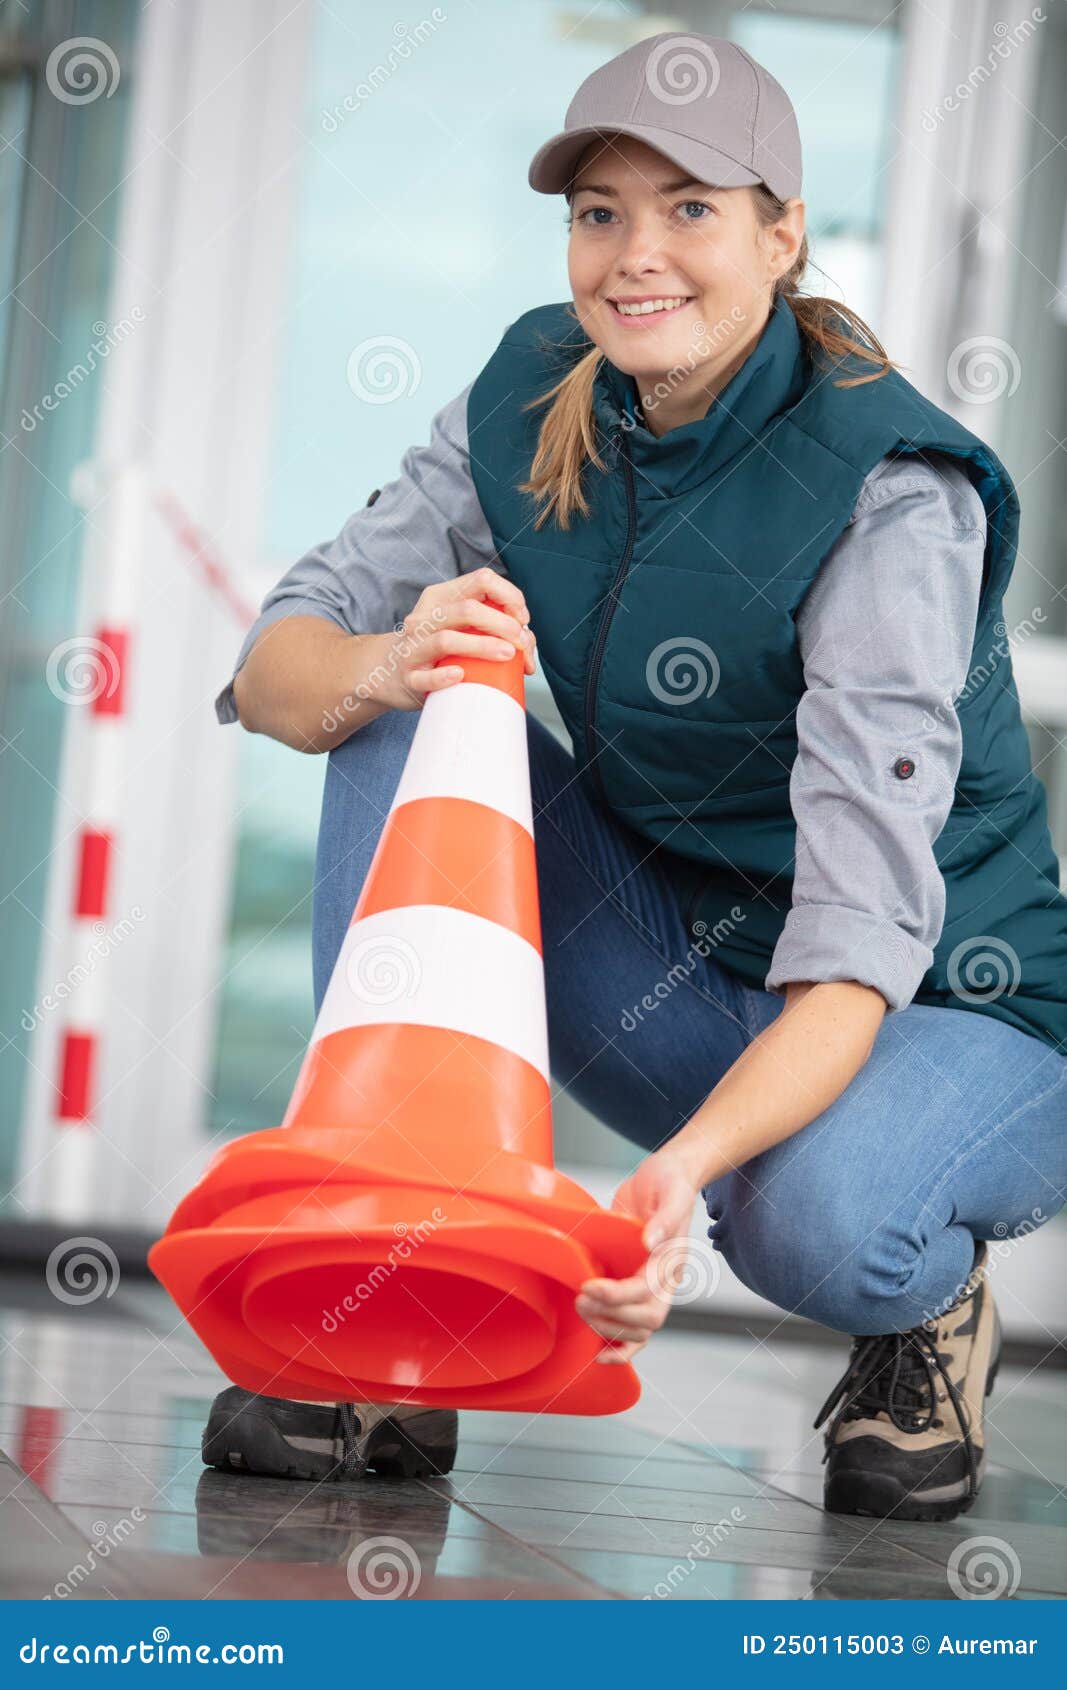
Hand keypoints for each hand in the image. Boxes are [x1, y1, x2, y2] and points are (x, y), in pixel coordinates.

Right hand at [382, 568, 536, 709]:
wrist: (388, 671)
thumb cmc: (436, 649)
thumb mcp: (458, 626)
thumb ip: (490, 626)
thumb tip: (526, 642)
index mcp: (442, 597)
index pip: (481, 580)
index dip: (508, 596)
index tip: (523, 619)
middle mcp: (425, 617)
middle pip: (468, 609)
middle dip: (503, 624)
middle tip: (521, 643)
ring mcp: (413, 647)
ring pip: (447, 640)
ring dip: (482, 647)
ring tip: (508, 655)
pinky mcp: (409, 676)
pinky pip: (425, 676)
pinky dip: (444, 676)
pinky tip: (460, 674)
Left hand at [575, 1144, 703, 1365]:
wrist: (667, 1176)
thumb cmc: (670, 1183)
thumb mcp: (672, 1192)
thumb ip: (664, 1218)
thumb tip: (650, 1242)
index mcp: (672, 1261)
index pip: (646, 1291)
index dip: (617, 1296)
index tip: (588, 1286)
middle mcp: (663, 1281)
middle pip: (645, 1320)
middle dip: (610, 1315)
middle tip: (580, 1299)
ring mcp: (649, 1286)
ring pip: (637, 1330)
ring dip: (608, 1328)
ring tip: (581, 1309)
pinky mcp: (633, 1286)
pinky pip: (631, 1328)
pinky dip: (618, 1346)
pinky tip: (600, 1354)